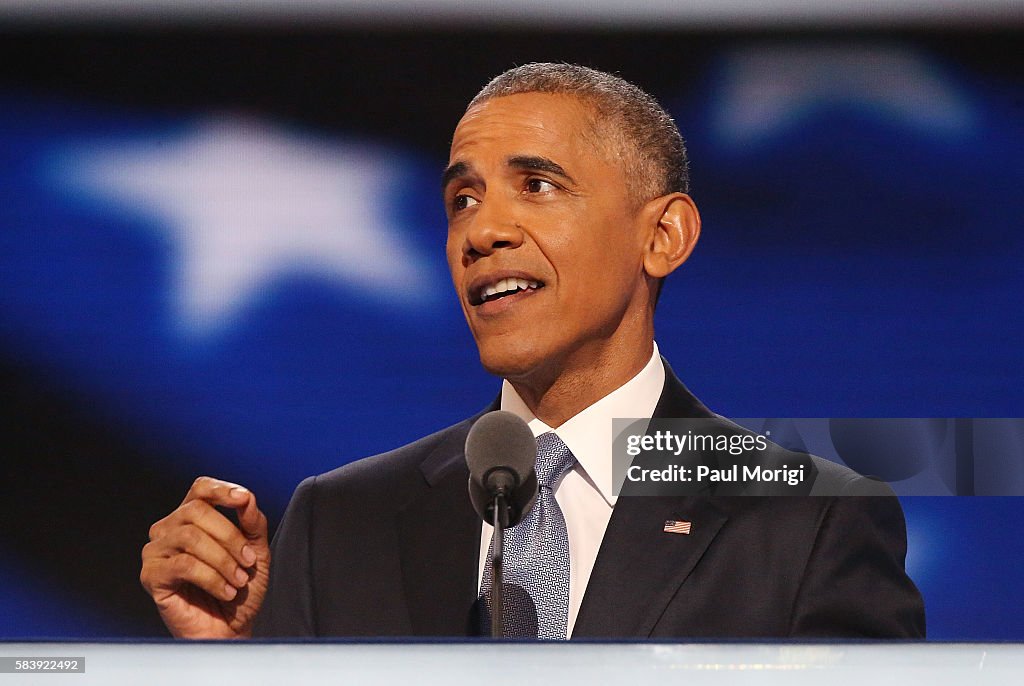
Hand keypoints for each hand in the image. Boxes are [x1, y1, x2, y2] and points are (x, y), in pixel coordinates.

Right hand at [140, 477, 269, 638]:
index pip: (200, 489)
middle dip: (230, 536)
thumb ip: (252, 523)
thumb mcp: (256, 551)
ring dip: (223, 560)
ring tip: (238, 581)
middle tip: (248, 561)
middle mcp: (169, 529)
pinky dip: (211, 578)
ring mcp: (156, 552)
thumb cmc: (239, 590)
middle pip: (197, 511)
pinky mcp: (151, 576)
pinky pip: (183, 565)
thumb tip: (246, 498)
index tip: (242, 499)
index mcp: (192, 518)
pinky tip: (224, 591)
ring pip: (190, 537)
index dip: (221, 490)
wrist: (231, 630)